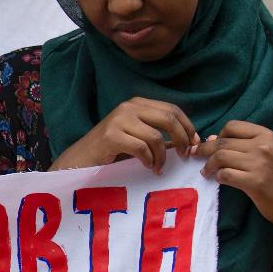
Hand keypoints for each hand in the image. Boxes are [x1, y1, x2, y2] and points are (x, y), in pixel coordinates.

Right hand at [51, 97, 199, 172]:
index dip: (188, 127)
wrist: (78, 160)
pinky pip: (141, 148)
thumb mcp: (137, 137)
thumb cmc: (110, 151)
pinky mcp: (110, 136)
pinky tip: (147, 167)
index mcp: (137, 104)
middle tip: (183, 156)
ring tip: (158, 167)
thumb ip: (158, 135)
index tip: (194, 144)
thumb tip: (188, 142)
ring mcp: (118, 120)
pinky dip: (148, 160)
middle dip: (182, 139)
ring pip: (155, 136)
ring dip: (162, 156)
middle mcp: (128, 107)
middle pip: (168, 118)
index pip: (172, 109)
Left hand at [194, 120, 272, 232]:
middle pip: (222, 142)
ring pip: (220, 157)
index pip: (233, 126)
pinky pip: (225, 175)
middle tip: (195, 156)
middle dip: (204, 149)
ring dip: (208, 165)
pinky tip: (219, 180)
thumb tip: (212, 138)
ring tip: (206, 171)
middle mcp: (263, 146)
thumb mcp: (268, 153)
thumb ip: (244, 145)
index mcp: (267, 135)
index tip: (212, 145)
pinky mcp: (254, 182)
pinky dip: (218, 177)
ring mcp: (259, 164)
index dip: (218, 135)